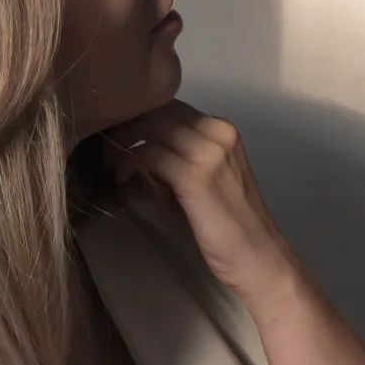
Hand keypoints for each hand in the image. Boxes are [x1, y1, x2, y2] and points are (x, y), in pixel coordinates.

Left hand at [100, 98, 298, 300]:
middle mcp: (218, 133)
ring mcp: (208, 152)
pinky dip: (129, 163)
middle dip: (127, 125)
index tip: (119, 137)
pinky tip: (121, 178)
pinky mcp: (195, 176)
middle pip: (159, 110)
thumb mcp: (202, 182)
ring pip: (152, 126)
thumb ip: (175, 162)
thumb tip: (138, 153)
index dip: (140, 117)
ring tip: (111, 164)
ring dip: (124, 143)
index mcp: (222, 131)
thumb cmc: (229, 227)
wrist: (257, 257)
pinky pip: (150, 155)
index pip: (171, 107)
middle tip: (107, 148)